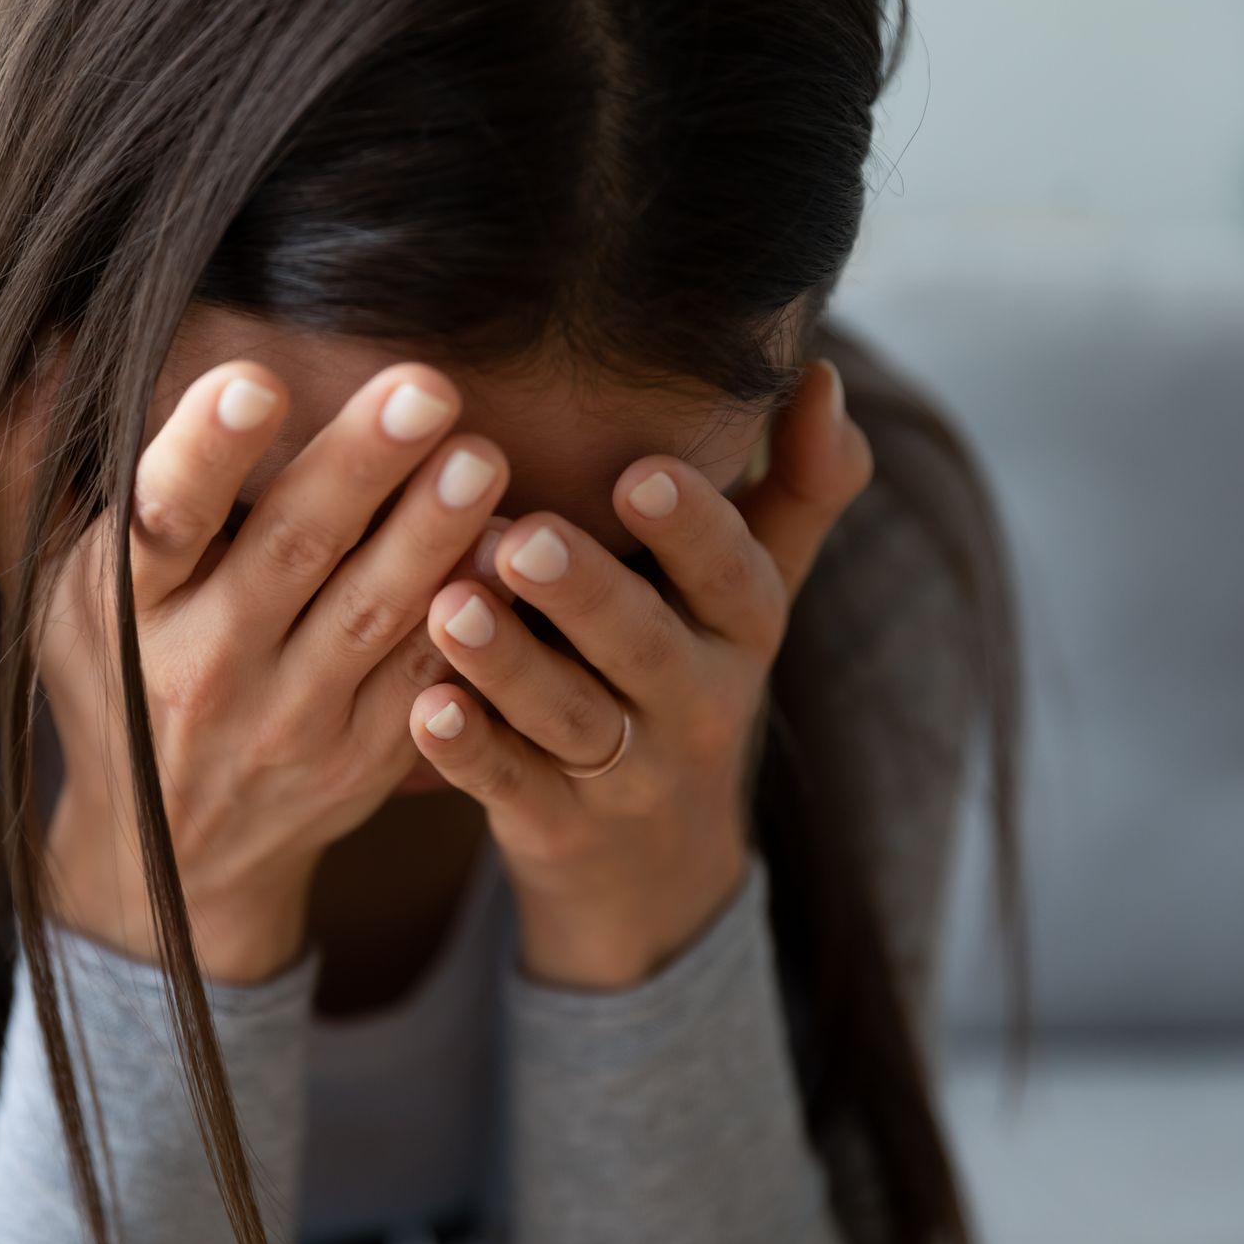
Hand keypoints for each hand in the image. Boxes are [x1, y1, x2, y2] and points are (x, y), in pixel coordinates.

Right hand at [0, 357, 516, 981]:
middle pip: (291, 554)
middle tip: (424, 389)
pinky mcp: (362, 755)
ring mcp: (292, 718)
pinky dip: (470, 618)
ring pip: (371, 616)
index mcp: (127, 607)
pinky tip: (511, 555)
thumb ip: (32, 466)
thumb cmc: (113, 680)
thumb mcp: (49, 586)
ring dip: (432, 535)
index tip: (257, 380)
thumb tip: (36, 343)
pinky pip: (425, 678)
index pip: (164, 522)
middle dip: (359, 468)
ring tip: (482, 459)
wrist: (170, 853)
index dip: (206, 454)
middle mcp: (206, 666)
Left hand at [410, 359, 871, 989]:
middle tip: (523, 537)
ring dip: (510, 664)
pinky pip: (512, 790)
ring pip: (569, 718)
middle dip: (586, 591)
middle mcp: (694, 701)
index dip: (692, 527)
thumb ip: (797, 487)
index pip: (732, 575)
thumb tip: (820, 374)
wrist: (658, 868)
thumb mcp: (751, 595)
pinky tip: (423, 709)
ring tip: (450, 607)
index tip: (640, 471)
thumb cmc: (690, 678)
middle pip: (643, 645)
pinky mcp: (556, 828)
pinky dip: (469, 754)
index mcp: (741, 630)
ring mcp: (625, 774)